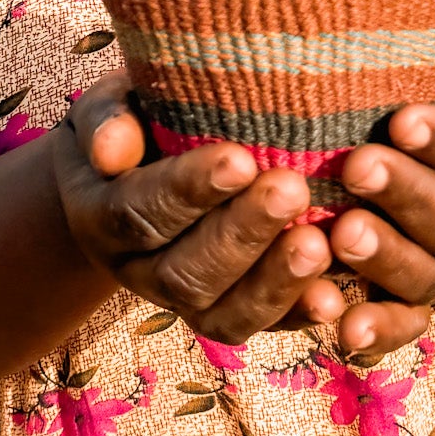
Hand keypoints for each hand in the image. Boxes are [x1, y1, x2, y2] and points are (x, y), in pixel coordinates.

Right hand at [52, 72, 344, 343]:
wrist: (126, 175)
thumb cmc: (131, 121)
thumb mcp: (107, 107)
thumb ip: (106, 121)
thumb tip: (112, 149)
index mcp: (100, 217)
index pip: (140, 213)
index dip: (188, 192)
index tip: (239, 159)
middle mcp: (138, 271)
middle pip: (185, 272)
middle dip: (242, 234)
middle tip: (292, 189)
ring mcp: (182, 301)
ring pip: (223, 314)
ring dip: (274, 282)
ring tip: (320, 244)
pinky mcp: (225, 313)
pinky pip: (260, 328)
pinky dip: (297, 316)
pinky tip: (334, 298)